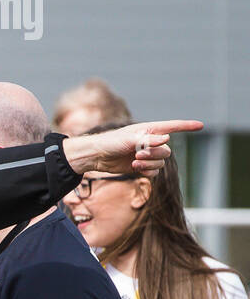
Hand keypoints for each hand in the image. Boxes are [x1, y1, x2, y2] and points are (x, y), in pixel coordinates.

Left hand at [62, 120, 202, 177]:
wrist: (98, 156)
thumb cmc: (111, 142)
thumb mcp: (129, 139)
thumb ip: (147, 139)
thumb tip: (167, 138)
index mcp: (150, 130)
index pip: (173, 127)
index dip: (187, 126)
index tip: (201, 125)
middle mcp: (151, 142)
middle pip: (166, 151)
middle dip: (154, 154)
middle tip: (138, 154)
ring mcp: (147, 155)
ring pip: (160, 163)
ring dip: (149, 164)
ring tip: (134, 162)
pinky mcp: (141, 167)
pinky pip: (153, 172)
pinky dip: (147, 171)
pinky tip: (135, 168)